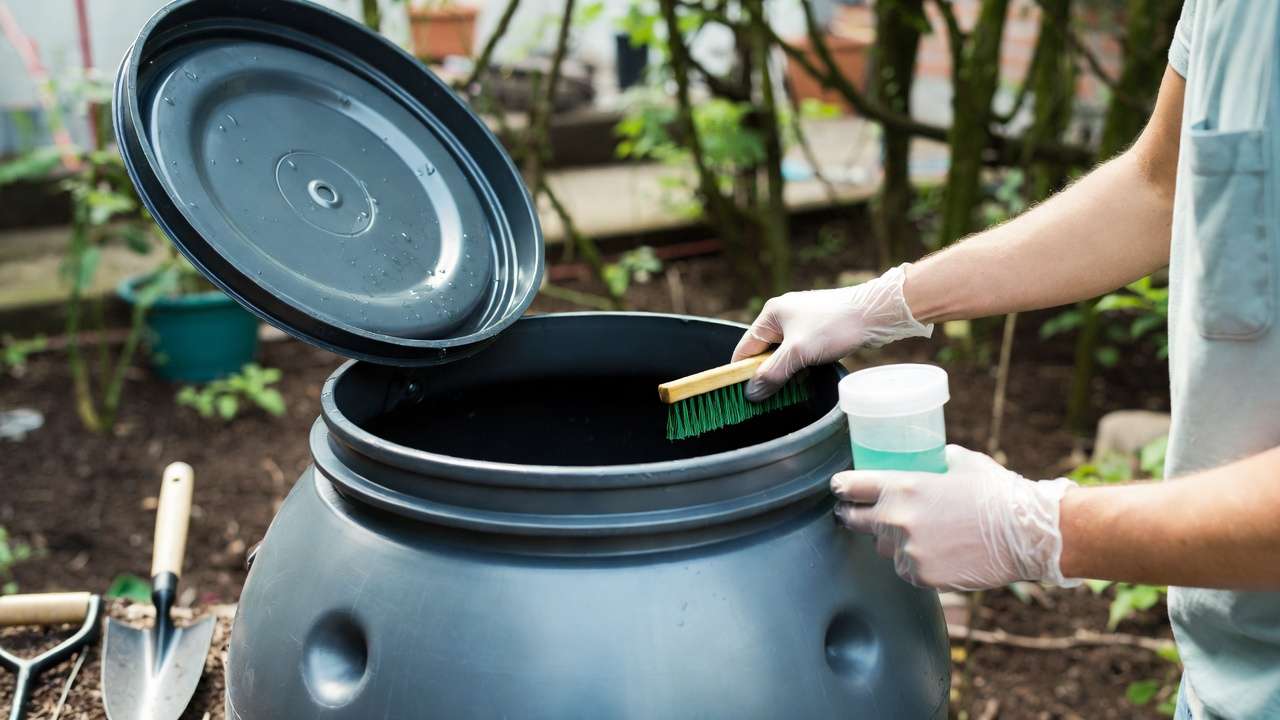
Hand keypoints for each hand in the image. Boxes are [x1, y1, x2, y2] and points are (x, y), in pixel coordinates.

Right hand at [732, 264, 931, 400]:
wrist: (875, 313)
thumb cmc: (834, 327)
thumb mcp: (797, 353)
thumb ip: (772, 374)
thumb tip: (751, 393)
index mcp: (771, 313)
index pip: (745, 347)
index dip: (741, 371)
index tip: (740, 394)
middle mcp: (783, 314)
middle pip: (763, 351)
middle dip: (765, 372)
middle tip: (767, 396)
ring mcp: (802, 320)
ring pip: (783, 352)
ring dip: (784, 370)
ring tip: (787, 389)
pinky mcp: (818, 328)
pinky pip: (799, 350)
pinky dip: (799, 364)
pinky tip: (805, 377)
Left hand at [830, 445, 1078, 591]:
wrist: (1026, 533)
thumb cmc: (996, 492)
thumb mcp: (959, 462)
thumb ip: (932, 462)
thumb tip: (924, 459)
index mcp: (901, 486)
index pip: (850, 486)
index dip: (841, 487)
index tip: (838, 488)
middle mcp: (897, 519)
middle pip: (854, 520)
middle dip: (852, 515)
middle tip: (854, 513)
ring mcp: (908, 551)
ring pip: (883, 547)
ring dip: (890, 540)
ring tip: (913, 533)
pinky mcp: (922, 576)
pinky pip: (905, 568)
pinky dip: (913, 561)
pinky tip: (932, 552)